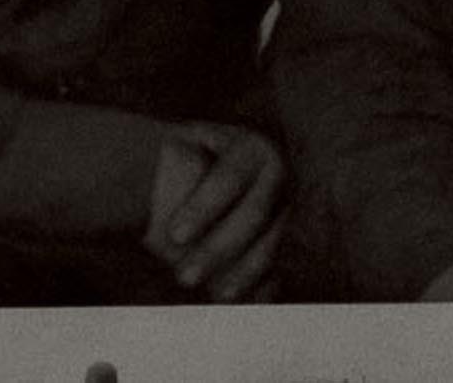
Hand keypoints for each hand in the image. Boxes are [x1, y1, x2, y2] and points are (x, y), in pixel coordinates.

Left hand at [144, 122, 286, 301]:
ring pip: (271, 243)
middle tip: (185, 277)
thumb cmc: (194, 154)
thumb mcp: (186, 148)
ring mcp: (287, 205)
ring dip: (242, 273)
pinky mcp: (287, 233)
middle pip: (253, 215)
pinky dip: (262, 286)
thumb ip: (177, 168)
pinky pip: (280, 264)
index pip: (229, 177)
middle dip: (219, 248)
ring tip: (213, 297)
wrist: (230, 158)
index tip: (174, 236)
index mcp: (251, 147)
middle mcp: (277, 174)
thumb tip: (164, 204)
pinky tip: (242, 304)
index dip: (204, 207)